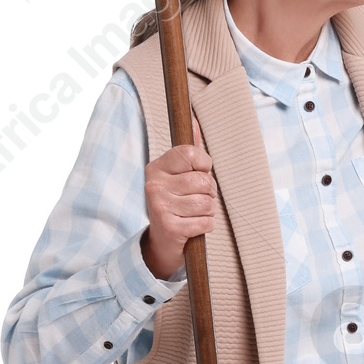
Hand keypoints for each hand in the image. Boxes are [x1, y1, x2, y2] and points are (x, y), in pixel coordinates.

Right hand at [141, 144, 219, 279]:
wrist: (161, 242)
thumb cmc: (176, 205)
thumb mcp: (178, 176)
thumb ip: (189, 152)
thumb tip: (195, 121)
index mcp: (156, 168)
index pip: (191, 154)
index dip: (204, 167)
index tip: (199, 175)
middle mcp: (154, 185)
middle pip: (203, 181)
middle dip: (209, 193)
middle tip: (198, 200)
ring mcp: (160, 206)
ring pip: (206, 203)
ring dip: (208, 211)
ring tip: (194, 214)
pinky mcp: (169, 227)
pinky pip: (205, 222)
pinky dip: (206, 226)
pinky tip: (193, 226)